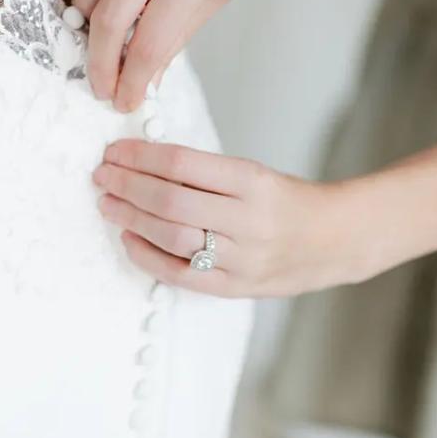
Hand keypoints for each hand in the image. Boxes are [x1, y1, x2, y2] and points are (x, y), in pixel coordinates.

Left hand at [92, 140, 370, 296]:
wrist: (334, 240)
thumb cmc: (287, 201)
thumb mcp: (255, 174)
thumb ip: (206, 174)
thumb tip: (143, 163)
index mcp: (254, 182)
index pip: (184, 164)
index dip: (142, 156)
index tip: (116, 149)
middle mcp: (248, 221)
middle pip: (171, 202)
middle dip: (128, 185)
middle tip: (102, 174)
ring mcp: (242, 258)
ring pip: (172, 238)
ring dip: (131, 218)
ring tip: (108, 203)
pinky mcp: (235, 287)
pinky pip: (181, 274)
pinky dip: (147, 256)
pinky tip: (128, 239)